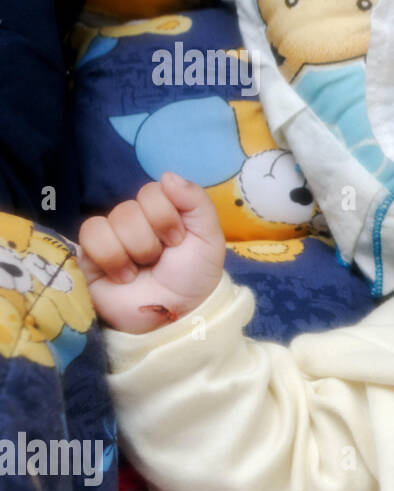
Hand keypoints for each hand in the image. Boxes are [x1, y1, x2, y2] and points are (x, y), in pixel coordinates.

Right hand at [77, 172, 226, 334]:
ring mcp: (111, 235)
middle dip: (151, 240)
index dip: (166, 217)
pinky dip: (112, 257)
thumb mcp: (208, 238)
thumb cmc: (193, 276)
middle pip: (131, 208)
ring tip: (141, 270)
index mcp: (163, 210)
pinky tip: (123, 275)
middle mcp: (135, 219)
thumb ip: (196, 201)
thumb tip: (167, 175)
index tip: (178, 240)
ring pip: (113, 221)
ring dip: (134, 251)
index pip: (153, 190)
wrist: (173, 314)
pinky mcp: (88, 253)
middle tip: (159, 259)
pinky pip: (91, 235)